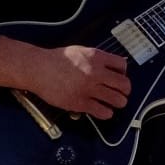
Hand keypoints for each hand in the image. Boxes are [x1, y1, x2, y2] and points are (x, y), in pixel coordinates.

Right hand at [0, 37, 130, 118]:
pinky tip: (104, 111)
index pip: (122, 66)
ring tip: (114, 103)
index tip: (119, 77)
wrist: (38, 69)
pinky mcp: (80, 103)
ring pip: (117, 100)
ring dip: (119, 103)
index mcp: (96, 57)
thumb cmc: (56, 60)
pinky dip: (106, 113)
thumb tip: (114, 65)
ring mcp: (89, 89)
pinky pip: (103, 112)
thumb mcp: (81, 51)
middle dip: (125, 91)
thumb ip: (97, 58)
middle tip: (121, 93)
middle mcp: (96, 72)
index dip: (123, 73)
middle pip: (124, 85)